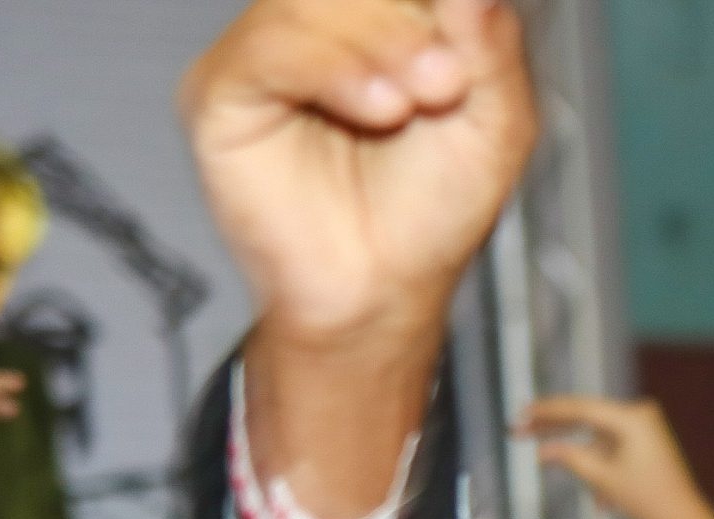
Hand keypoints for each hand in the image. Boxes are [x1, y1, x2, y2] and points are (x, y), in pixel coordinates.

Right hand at [181, 0, 534, 348]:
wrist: (382, 293)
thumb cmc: (430, 214)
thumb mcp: (494, 123)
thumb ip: (490, 43)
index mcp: (376, 22)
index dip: (431, 7)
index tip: (462, 42)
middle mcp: (315, 27)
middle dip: (408, 23)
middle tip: (448, 81)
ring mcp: (264, 55)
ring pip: (307, 1)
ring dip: (378, 42)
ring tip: (415, 103)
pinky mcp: (220, 92)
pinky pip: (264, 47)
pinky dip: (330, 67)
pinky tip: (378, 109)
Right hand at [517, 395, 713, 518]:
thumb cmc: (648, 498)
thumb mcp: (601, 478)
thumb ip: (569, 458)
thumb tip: (542, 451)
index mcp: (631, 418)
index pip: (579, 408)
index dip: (547, 411)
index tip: (522, 413)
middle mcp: (638, 416)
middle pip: (585, 418)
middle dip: (553, 428)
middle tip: (520, 430)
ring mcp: (643, 430)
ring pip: (595, 436)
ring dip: (576, 455)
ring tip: (542, 459)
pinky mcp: (644, 445)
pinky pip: (611, 449)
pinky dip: (598, 467)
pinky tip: (601, 501)